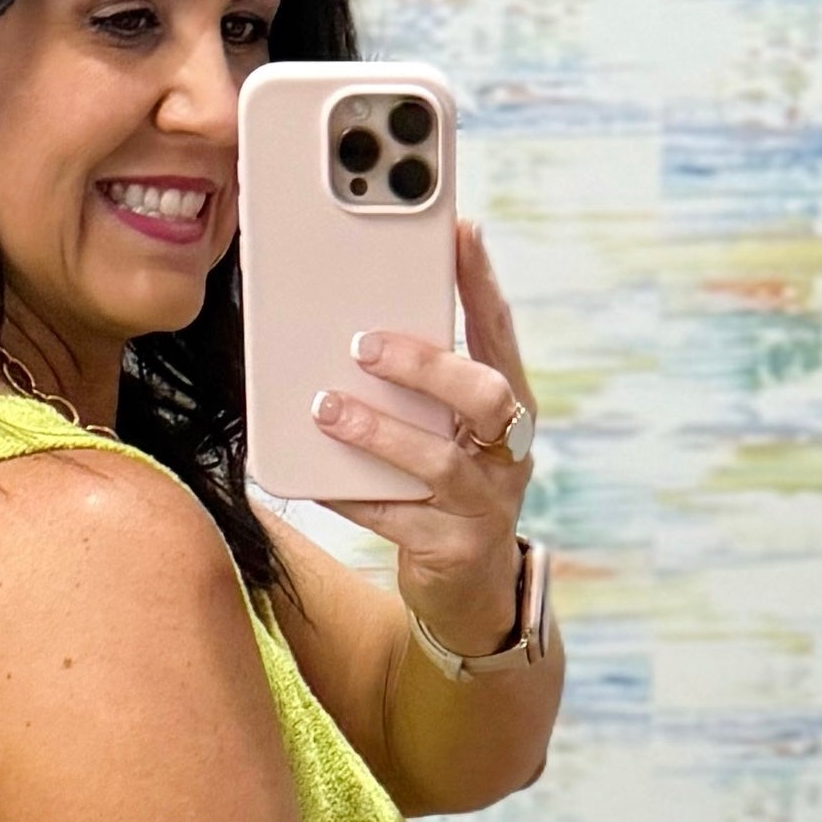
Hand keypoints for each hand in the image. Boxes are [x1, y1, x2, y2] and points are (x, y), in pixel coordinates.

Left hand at [308, 218, 536, 658]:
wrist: (470, 592)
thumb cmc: (444, 491)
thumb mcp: (445, 433)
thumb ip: (420, 390)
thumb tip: (348, 328)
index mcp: (509, 409)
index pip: (500, 333)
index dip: (482, 282)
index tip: (460, 230)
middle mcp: (509, 451)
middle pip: (485, 394)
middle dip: (425, 364)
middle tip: (363, 343)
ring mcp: (487, 503)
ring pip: (440, 459)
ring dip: (378, 431)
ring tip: (325, 408)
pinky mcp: (454, 548)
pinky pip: (395, 517)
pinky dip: (351, 494)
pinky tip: (312, 476)